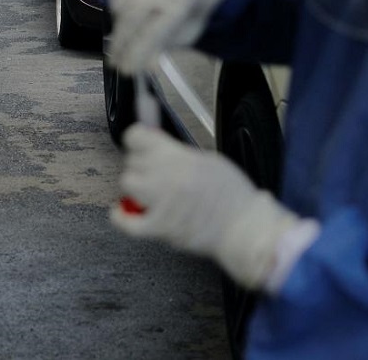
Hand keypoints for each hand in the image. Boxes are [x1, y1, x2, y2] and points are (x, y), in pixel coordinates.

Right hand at [106, 0, 230, 74]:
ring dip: (119, 21)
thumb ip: (167, 47)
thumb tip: (148, 66)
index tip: (126, 70)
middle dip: (120, 43)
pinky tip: (128, 4)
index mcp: (181, 3)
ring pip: (117, 3)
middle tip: (116, 60)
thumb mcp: (188, 31)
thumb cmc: (190, 5)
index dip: (137, 54)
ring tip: (129, 29)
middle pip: (130, 18)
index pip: (153, 33)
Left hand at [110, 124, 299, 289]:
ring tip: (149, 191)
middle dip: (141, 164)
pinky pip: (127, 222)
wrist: (245, 228)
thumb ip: (178, 152)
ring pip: (127, 184)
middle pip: (132, 160)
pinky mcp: (160, 228)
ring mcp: (161, 203)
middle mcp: (166, 176)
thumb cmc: (232, 194)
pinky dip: (122, 217)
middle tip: (154, 171)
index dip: (136, 139)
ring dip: (136, 186)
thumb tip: (155, 143)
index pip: (137, 137)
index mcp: (179, 156)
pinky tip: (122, 211)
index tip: (138, 142)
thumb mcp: (208, 159)